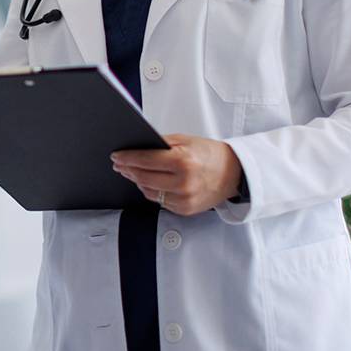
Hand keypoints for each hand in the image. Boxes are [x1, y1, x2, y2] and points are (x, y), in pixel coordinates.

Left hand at [110, 134, 242, 216]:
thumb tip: (136, 148)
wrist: (234, 173)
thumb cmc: (209, 154)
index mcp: (183, 161)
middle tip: (120, 164)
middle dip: (128, 170)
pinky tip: (149, 182)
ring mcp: (184, 199)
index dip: (127, 158)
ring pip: (148, 192)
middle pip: (143, 178)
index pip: (145, 160)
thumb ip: (161, 143)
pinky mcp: (185, 210)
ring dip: (137, 181)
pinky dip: (152, 191)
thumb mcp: (186, 141)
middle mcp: (183, 183)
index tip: (116, 156)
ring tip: (132, 172)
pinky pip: (159, 201)